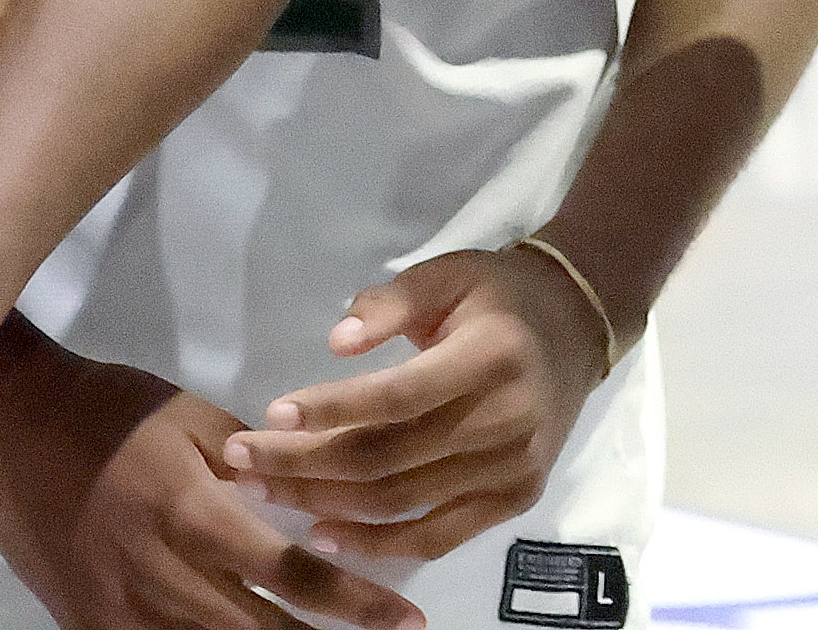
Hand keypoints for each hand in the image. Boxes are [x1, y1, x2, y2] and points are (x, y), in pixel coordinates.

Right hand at [0, 334, 420, 629]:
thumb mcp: (192, 415)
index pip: (291, 571)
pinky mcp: (90, 626)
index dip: (354, 603)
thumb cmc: (110, 409)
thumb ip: (251, 463)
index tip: (405, 617)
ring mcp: (120, 611)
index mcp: (194, 514)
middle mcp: (161, 575)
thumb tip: (304, 494)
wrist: (11, 426)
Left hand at [218, 245, 612, 565]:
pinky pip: (436, 536)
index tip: (270, 412)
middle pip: (388, 458)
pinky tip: (323, 536)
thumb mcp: (447, 275)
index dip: (332, 408)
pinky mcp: (514, 500)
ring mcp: (513, 468)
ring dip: (324, 504)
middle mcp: (507, 420)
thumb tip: (336, 342)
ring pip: (402, 502)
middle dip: (304, 463)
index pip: (398, 396)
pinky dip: (377, 543)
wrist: (576, 328)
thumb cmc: (498, 297)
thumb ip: (390, 304)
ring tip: (265, 494)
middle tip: (241, 460)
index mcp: (491, 357)